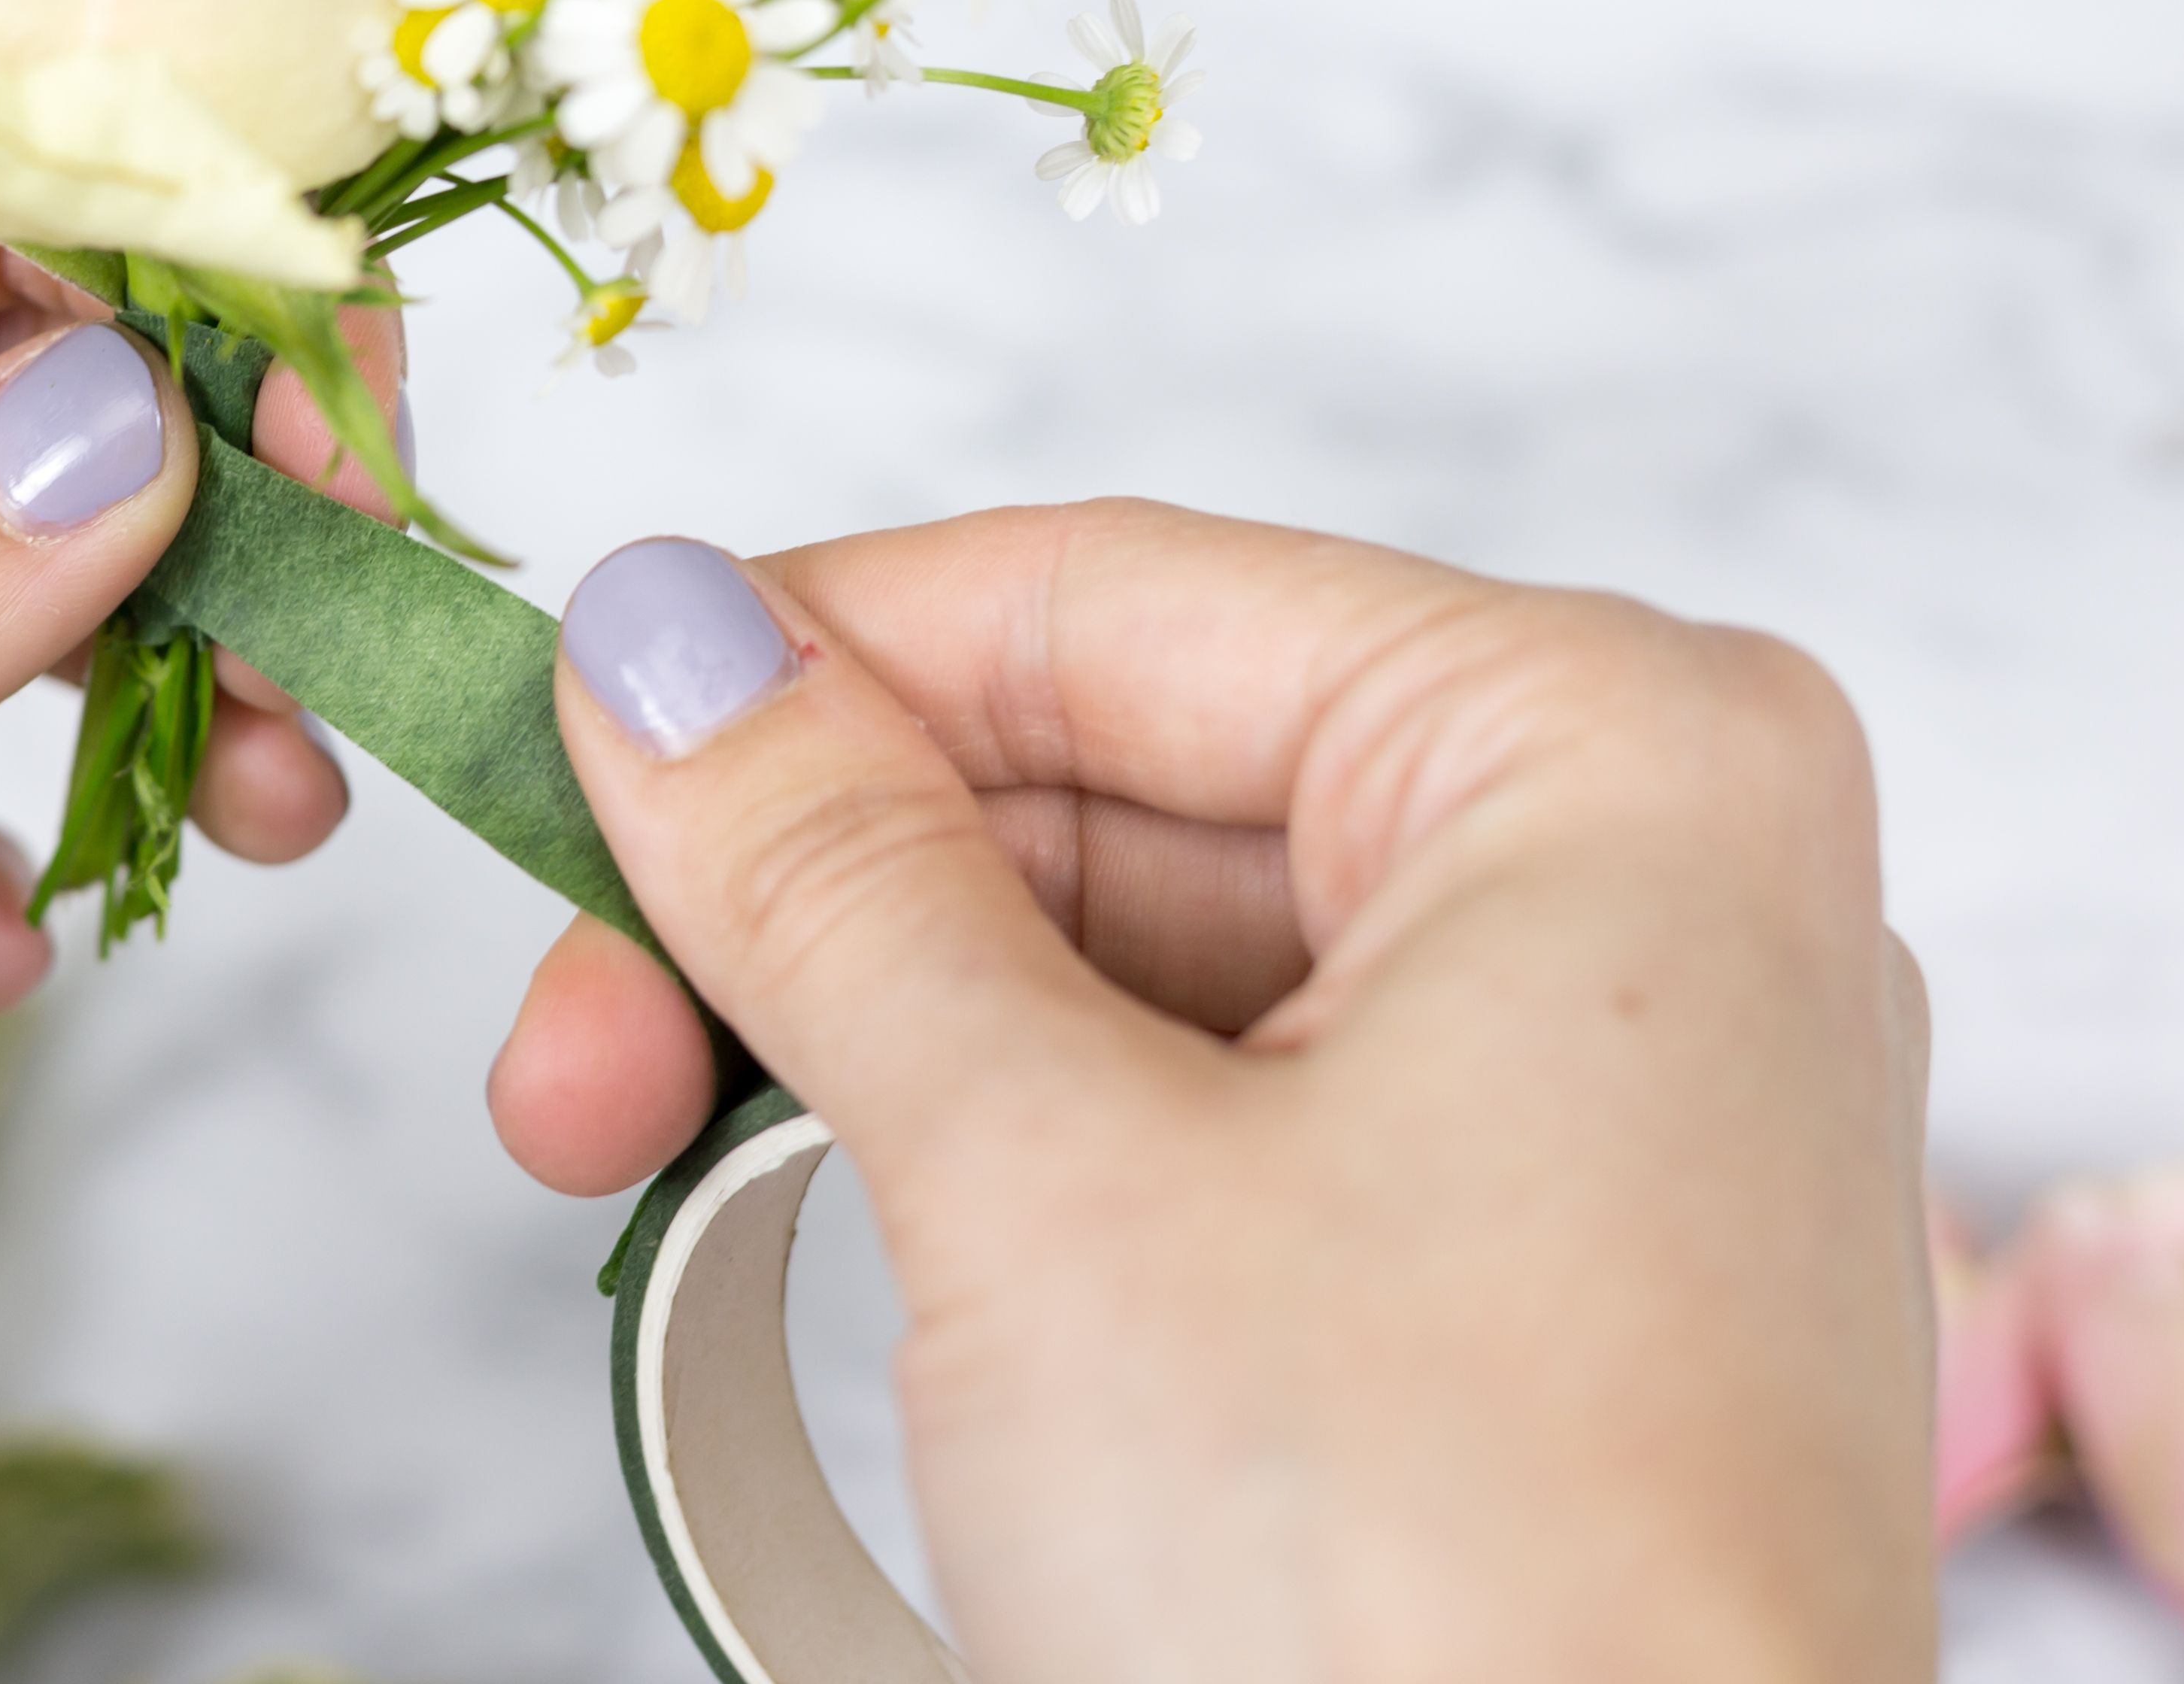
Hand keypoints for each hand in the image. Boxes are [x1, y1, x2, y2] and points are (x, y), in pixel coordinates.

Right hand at [489, 504, 1933, 1679]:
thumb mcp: (1037, 1172)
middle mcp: (1633, 884)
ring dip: (852, 1041)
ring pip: (1118, 954)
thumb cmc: (1417, 1601)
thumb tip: (654, 643)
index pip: (1104, 601)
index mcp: (1605, 757)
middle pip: (1099, 781)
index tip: (550, 731)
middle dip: (794, 903)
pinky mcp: (1513, 1269)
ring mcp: (1588, 1089)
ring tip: (628, 1153)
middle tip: (558, 1049)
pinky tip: (803, 1213)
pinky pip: (1191, 1109)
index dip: (795, 657)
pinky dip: (982, 1152)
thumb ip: (821, 872)